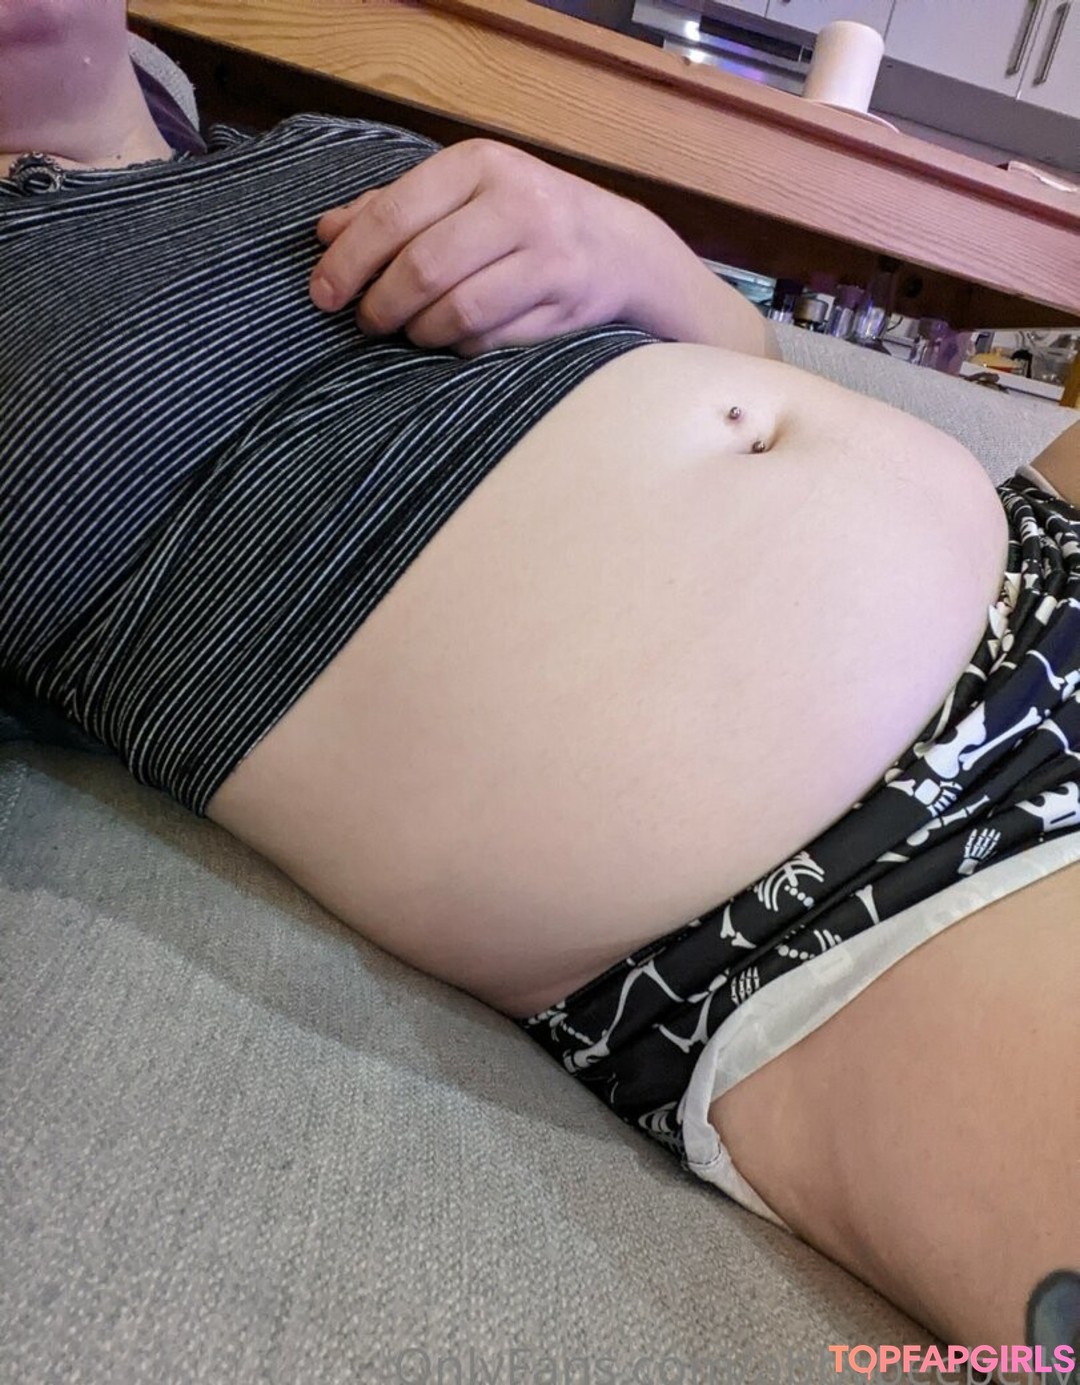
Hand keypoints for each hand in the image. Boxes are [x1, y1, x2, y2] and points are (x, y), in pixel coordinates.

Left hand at [309, 138, 648, 354]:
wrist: (619, 248)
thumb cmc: (523, 218)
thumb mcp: (463, 193)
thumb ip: (394, 208)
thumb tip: (325, 232)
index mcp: (480, 164)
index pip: (394, 215)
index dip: (349, 261)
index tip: (323, 294)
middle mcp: (517, 204)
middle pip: (424, 268)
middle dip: (381, 304)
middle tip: (366, 322)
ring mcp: (546, 256)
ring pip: (457, 311)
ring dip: (419, 332)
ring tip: (408, 332)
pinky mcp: (563, 305)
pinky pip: (489, 340)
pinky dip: (458, 347)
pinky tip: (451, 339)